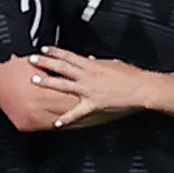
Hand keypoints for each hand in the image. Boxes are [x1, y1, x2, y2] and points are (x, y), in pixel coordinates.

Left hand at [33, 47, 151, 121]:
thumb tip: (90, 58)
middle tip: (33, 59)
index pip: (69, 56)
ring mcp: (88, 90)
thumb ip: (99, 62)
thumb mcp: (113, 63)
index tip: (44, 49)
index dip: (55, 52)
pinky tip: (57, 123)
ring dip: (49, 82)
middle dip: (46, 62)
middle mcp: (87, 76)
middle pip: (62, 67)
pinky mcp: (93, 104)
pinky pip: (77, 112)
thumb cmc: (130, 75)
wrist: (140, 88)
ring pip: (64, 84)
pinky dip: (67, 118)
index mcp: (92, 65)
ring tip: (35, 80)